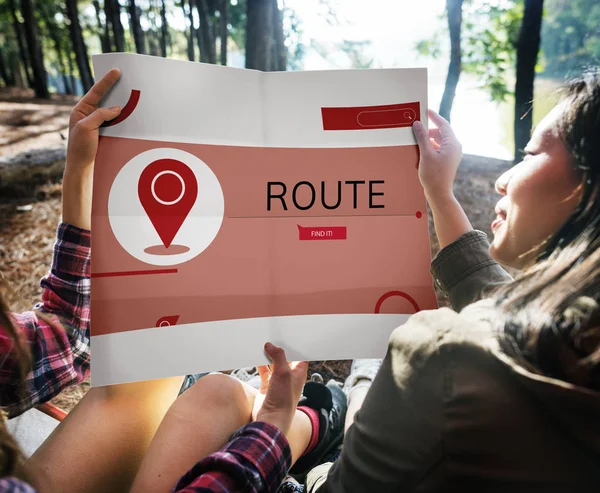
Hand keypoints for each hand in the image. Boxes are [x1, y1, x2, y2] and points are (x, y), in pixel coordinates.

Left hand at [62, 69, 120, 229]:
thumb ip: (101, 115)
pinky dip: (124, 118)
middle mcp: (89, 115)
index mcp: (81, 110)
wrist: (82, 168)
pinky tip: (132, 116)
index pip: (96, 92)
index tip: (116, 71)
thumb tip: (116, 108)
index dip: (106, 81)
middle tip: (128, 80)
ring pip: (112, 111)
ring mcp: (98, 124)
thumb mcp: (87, 127)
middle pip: (105, 98)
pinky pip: (117, 122)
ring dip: (122, 105)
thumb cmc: (80, 148)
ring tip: (133, 96)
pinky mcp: (106, 134)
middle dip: (116, 89)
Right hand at [252, 343, 307, 437]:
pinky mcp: (267, 386)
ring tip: (262, 343)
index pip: (299, 355)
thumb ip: (278, 357)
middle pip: (284, 358)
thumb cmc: (283, 399)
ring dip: (268, 356)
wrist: (271, 419)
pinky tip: (255, 356)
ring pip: (273, 363)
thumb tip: (270, 345)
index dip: (294, 346)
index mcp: (299, 373)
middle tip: (271, 336)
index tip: (288, 335)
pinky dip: (260, 364)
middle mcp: (289, 376)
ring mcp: (278, 381)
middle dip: (278, 349)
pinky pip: (263, 371)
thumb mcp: (283, 373)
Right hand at [412, 109, 462, 203]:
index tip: (426, 110)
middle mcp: (454, 147)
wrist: (439, 194)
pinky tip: (420, 150)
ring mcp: (451, 154)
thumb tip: (417, 124)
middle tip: (416, 127)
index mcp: (452, 143)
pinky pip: (438, 148)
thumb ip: (422, 137)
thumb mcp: (425, 154)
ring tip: (416, 139)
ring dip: (427, 139)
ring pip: (438, 141)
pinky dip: (429, 147)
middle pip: (440, 132)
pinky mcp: (447, 160)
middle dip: (428, 130)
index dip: (434, 116)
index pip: (443, 124)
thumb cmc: (434, 175)